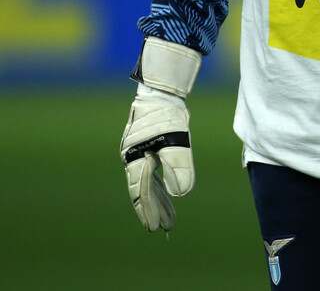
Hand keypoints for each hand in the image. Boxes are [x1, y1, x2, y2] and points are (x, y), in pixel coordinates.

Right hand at [121, 84, 193, 230]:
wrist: (161, 95)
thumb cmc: (167, 116)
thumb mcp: (177, 140)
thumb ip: (178, 165)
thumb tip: (181, 193)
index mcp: (135, 158)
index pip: (141, 191)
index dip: (148, 210)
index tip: (154, 228)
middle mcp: (133, 159)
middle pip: (144, 190)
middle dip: (154, 210)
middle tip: (163, 228)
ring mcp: (139, 155)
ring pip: (148, 184)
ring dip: (159, 201)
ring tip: (168, 219)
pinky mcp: (147, 151)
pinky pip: (152, 174)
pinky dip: (161, 186)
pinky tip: (169, 195)